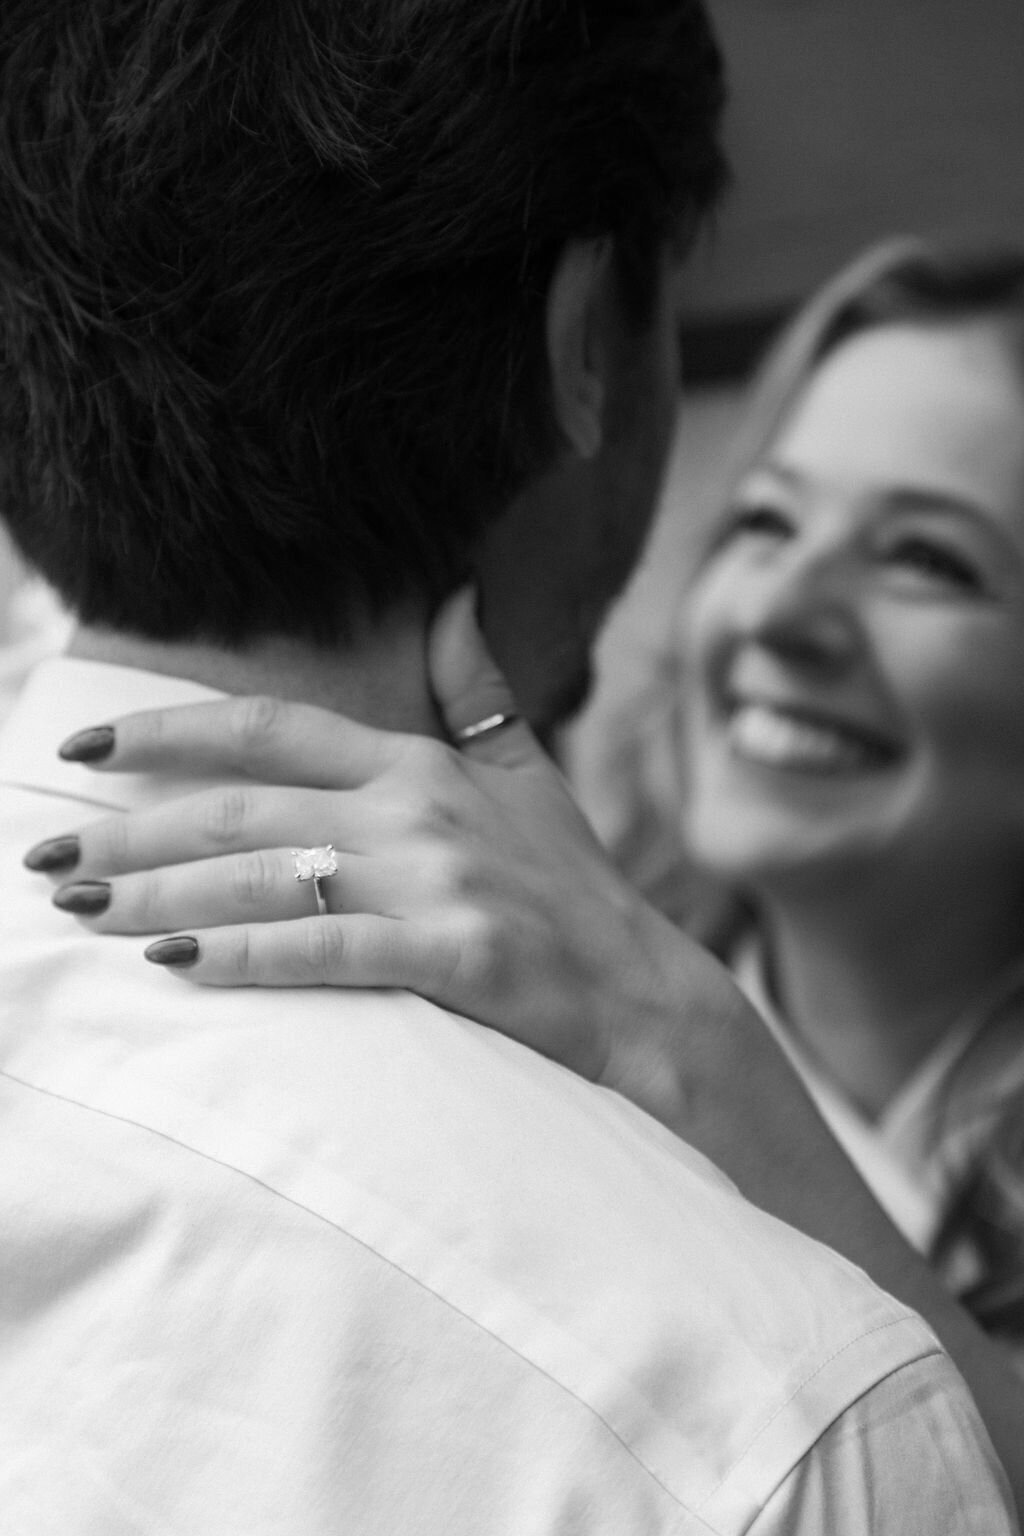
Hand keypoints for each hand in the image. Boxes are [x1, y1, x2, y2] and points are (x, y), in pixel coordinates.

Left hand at [28, 590, 745, 1091]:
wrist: (645, 989)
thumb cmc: (571, 885)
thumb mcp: (525, 770)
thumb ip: (474, 685)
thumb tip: (450, 597)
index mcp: (419, 763)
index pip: (270, 730)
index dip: (168, 732)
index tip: (85, 747)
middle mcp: (417, 811)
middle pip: (241, 810)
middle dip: (128, 832)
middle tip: (43, 857)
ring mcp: (436, 884)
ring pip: (266, 880)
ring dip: (156, 896)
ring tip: (76, 909)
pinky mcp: (453, 956)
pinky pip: (325, 951)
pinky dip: (243, 955)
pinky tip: (171, 964)